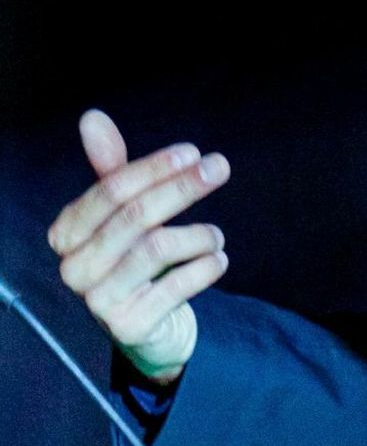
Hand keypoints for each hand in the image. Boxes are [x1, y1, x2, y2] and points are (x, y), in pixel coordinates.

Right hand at [47, 110, 231, 382]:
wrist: (152, 328)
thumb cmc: (137, 260)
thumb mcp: (125, 214)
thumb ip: (112, 168)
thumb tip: (92, 117)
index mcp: (67, 234)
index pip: (111, 190)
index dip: (154, 167)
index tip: (193, 152)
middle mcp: (74, 268)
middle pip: (135, 216)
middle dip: (183, 187)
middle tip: (220, 167)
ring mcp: (98, 302)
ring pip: (157, 248)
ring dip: (199, 235)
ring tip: (216, 237)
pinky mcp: (129, 327)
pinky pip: (177, 285)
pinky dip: (206, 267)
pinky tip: (218, 260)